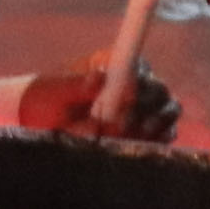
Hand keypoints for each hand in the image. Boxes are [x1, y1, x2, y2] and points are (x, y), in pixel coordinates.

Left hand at [22, 61, 178, 141]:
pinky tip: (141, 144)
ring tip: (136, 134)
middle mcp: (134, 83)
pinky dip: (159, 139)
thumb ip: (74, 86)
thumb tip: (98, 78)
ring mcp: (143, 107)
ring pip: (168, 110)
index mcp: (113, 65)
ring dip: (158, 123)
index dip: (140, 81)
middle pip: (159, 89)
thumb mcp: (52, 92)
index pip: (138, 66)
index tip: (129, 98)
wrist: (41, 124)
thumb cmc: (44, 101)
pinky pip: (165, 133)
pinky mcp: (146, 130)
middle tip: (126, 125)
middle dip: (150, 107)